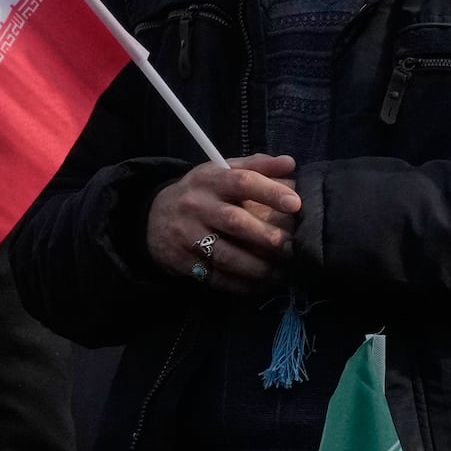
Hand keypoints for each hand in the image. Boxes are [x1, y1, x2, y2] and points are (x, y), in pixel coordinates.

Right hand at [145, 157, 301, 289]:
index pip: (242, 181)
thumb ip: (255, 167)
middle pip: (235, 222)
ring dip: (258, 268)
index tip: (295, 204)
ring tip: (281, 273)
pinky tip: (261, 285)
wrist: (154, 218)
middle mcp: (197, 206)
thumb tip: (290, 164)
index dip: (270, 192)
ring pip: (227, 256)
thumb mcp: (221, 172)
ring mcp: (188, 236)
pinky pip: (217, 278)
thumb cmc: (202, 194)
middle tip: (291, 247)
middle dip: (267, 237)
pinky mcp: (184, 263)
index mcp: (210, 180)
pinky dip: (243, 285)